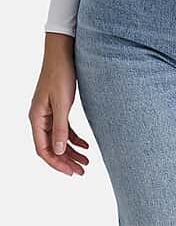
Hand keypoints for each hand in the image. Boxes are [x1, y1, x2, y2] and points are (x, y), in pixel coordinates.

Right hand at [29, 33, 88, 175]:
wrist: (63, 54)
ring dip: (71, 150)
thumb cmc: (60, 74)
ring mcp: (49, 113)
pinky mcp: (59, 107)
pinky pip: (64, 128)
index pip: (43, 149)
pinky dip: (74, 138)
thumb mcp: (62, 102)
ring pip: (59, 139)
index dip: (56, 163)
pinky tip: (85, 144)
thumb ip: (60, 127)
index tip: (71, 172)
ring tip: (86, 160)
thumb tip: (57, 151)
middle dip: (66, 160)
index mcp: (37, 118)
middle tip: (82, 170)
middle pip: (52, 147)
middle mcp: (41, 118)